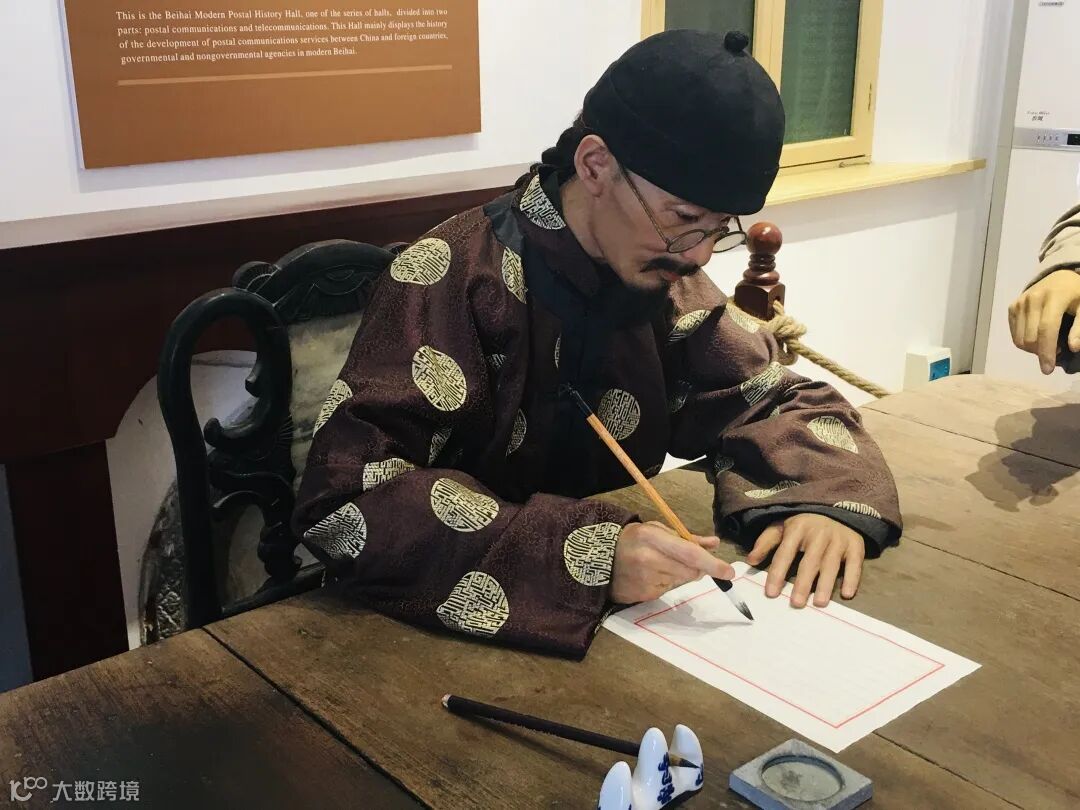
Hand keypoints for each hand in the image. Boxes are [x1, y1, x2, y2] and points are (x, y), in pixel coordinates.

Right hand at [610, 521, 733, 603]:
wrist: (599, 558)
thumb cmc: (632, 540)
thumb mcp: (657, 530)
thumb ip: (687, 538)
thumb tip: (714, 544)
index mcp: (653, 538)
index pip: (690, 554)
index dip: (712, 564)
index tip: (729, 572)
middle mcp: (649, 559)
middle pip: (690, 571)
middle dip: (695, 568)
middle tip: (679, 559)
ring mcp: (645, 580)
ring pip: (680, 581)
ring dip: (676, 575)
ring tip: (656, 565)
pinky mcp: (642, 595)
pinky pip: (666, 591)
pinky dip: (664, 583)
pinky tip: (648, 575)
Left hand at [746, 514, 863, 607]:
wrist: (836, 507)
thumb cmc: (804, 523)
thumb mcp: (782, 525)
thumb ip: (766, 542)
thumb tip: (751, 561)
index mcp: (797, 528)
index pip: (785, 553)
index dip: (777, 573)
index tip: (771, 593)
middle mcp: (819, 533)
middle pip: (810, 561)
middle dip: (803, 583)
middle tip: (796, 603)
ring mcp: (839, 539)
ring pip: (832, 564)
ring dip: (826, 584)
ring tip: (819, 603)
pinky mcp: (855, 544)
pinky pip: (855, 563)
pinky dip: (852, 578)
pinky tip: (847, 594)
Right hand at [1008, 270, 1079, 373]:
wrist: (1060, 276)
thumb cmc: (1076, 294)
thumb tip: (1073, 348)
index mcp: (1055, 296)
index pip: (1047, 328)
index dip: (1047, 351)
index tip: (1048, 370)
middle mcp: (1032, 298)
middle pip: (1031, 337)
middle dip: (1042, 352)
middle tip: (1058, 352)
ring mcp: (1020, 302)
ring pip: (1020, 339)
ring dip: (1033, 349)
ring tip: (1048, 344)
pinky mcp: (1012, 307)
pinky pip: (1014, 334)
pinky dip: (1025, 342)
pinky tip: (1037, 337)